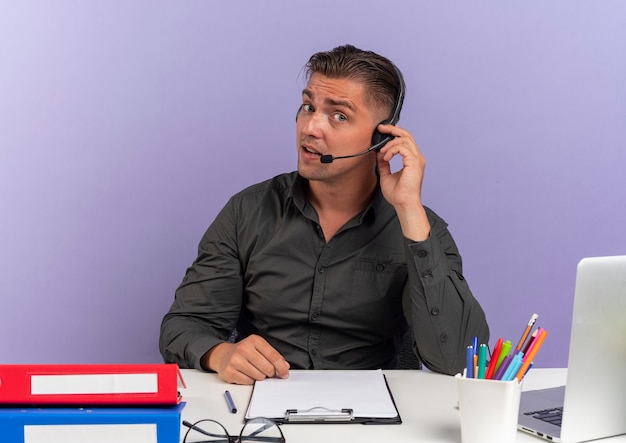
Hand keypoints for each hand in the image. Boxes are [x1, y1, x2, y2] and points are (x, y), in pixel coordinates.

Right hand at [203, 334, 289, 384]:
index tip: (284, 373)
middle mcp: (244, 348)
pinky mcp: (229, 372)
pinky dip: (251, 381)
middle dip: (270, 373)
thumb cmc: (244, 352)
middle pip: (267, 367)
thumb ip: (273, 356)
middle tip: (268, 372)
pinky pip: (248, 382)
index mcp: (254, 340)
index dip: (281, 367)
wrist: (223, 355)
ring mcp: (235, 360)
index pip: (273, 356)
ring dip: (260, 377)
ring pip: (258, 376)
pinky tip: (247, 374)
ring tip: (255, 371)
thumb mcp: (259, 348)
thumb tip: (284, 366)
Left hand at [376, 124, 429, 241]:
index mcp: (412, 160)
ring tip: (382, 153)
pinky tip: (386, 157)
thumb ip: (384, 163)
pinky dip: (392, 150)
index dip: (394, 133)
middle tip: (380, 128)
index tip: (382, 131)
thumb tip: (378, 154)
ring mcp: (417, 160)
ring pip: (404, 139)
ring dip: (390, 144)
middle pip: (407, 135)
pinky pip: (402, 147)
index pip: (405, 140)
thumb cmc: (398, 194)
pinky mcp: (414, 163)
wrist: (404, 204)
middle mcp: (417, 158)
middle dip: (393, 129)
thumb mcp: (386, 175)